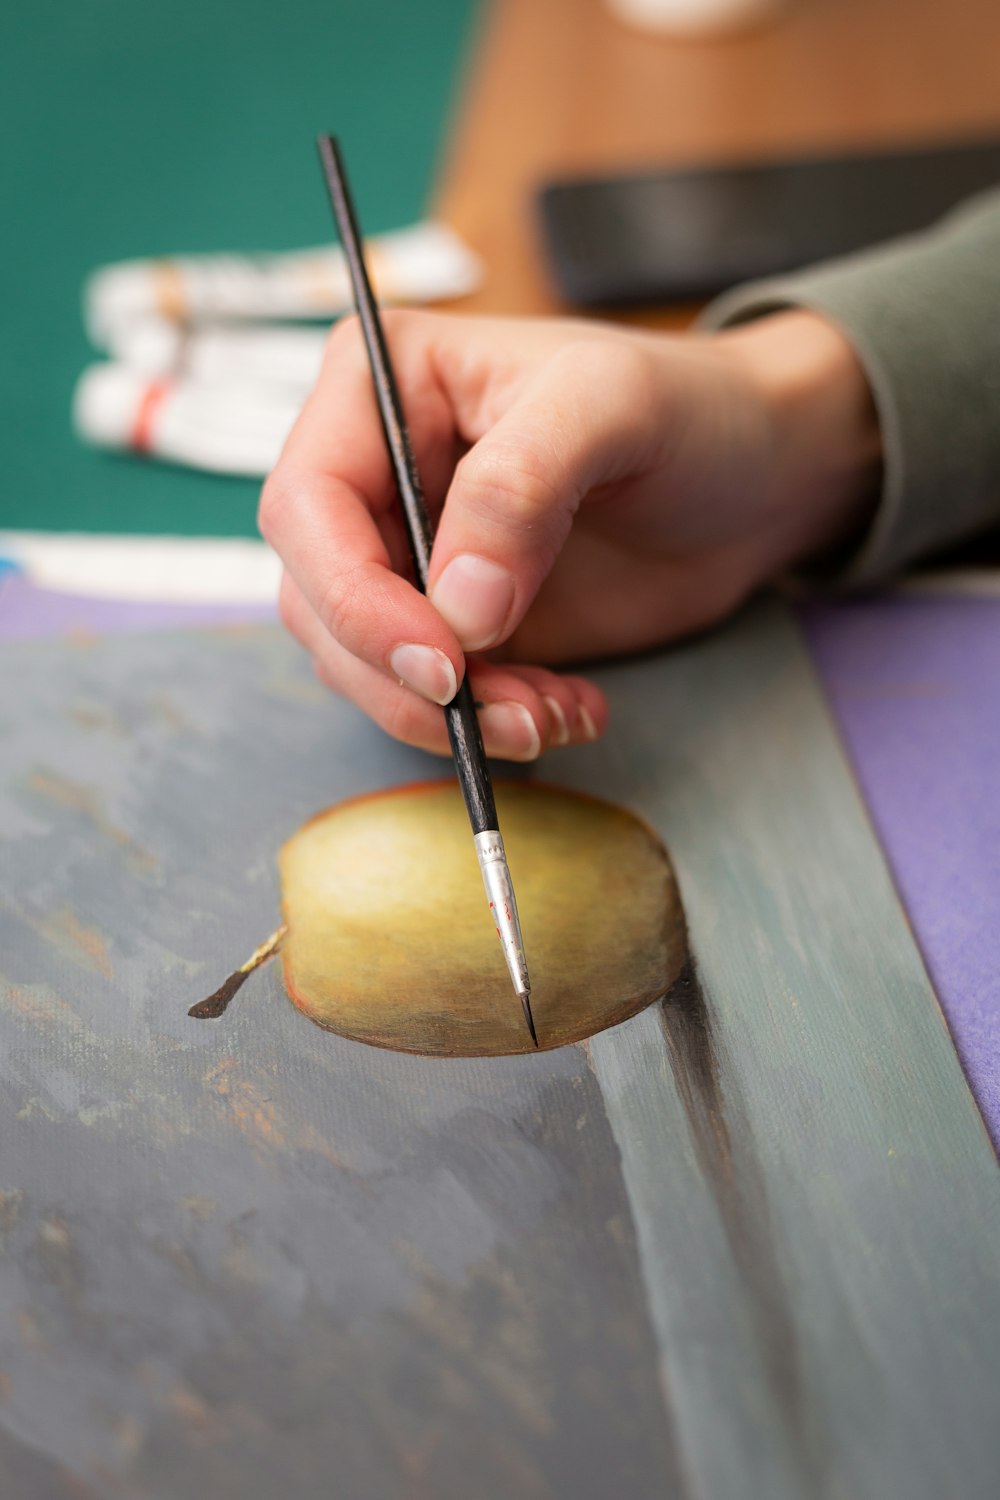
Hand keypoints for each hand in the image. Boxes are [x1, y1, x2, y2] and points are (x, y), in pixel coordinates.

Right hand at [260, 309, 878, 758]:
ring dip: (451, 716)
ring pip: (368, 665)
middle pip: (321, 601)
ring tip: (551, 716)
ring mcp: (411, 556)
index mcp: (380, 386)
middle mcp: (376, 474)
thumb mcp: (611, 408)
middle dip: (404, 677)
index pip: (308, 503)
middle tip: (504, 713)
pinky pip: (434, 697)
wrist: (754, 475)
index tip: (441, 660)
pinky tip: (567, 711)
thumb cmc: (686, 407)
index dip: (354, 595)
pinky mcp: (456, 624)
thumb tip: (456, 607)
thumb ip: (522, 487)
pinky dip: (490, 724)